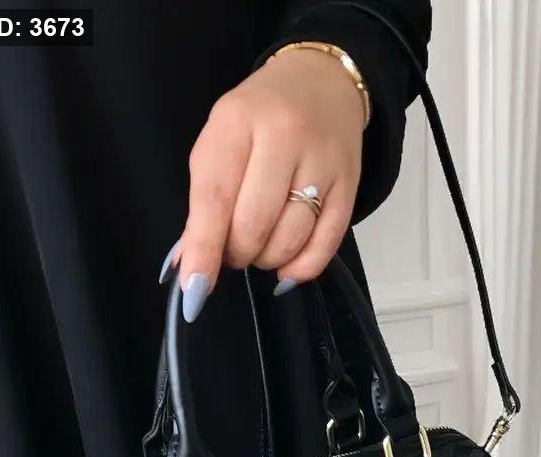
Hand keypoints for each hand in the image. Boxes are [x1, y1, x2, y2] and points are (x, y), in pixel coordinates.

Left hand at [159, 48, 364, 320]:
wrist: (321, 83)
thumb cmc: (258, 120)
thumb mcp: (220, 144)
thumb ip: (204, 204)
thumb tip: (190, 266)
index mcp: (238, 121)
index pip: (216, 198)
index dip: (203, 250)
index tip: (194, 290)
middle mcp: (284, 137)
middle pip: (254, 225)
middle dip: (236, 253)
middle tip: (234, 248)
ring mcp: (322, 161)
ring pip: (289, 239)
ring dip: (267, 259)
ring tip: (260, 245)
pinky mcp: (350, 185)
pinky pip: (325, 246)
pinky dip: (301, 269)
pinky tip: (287, 269)